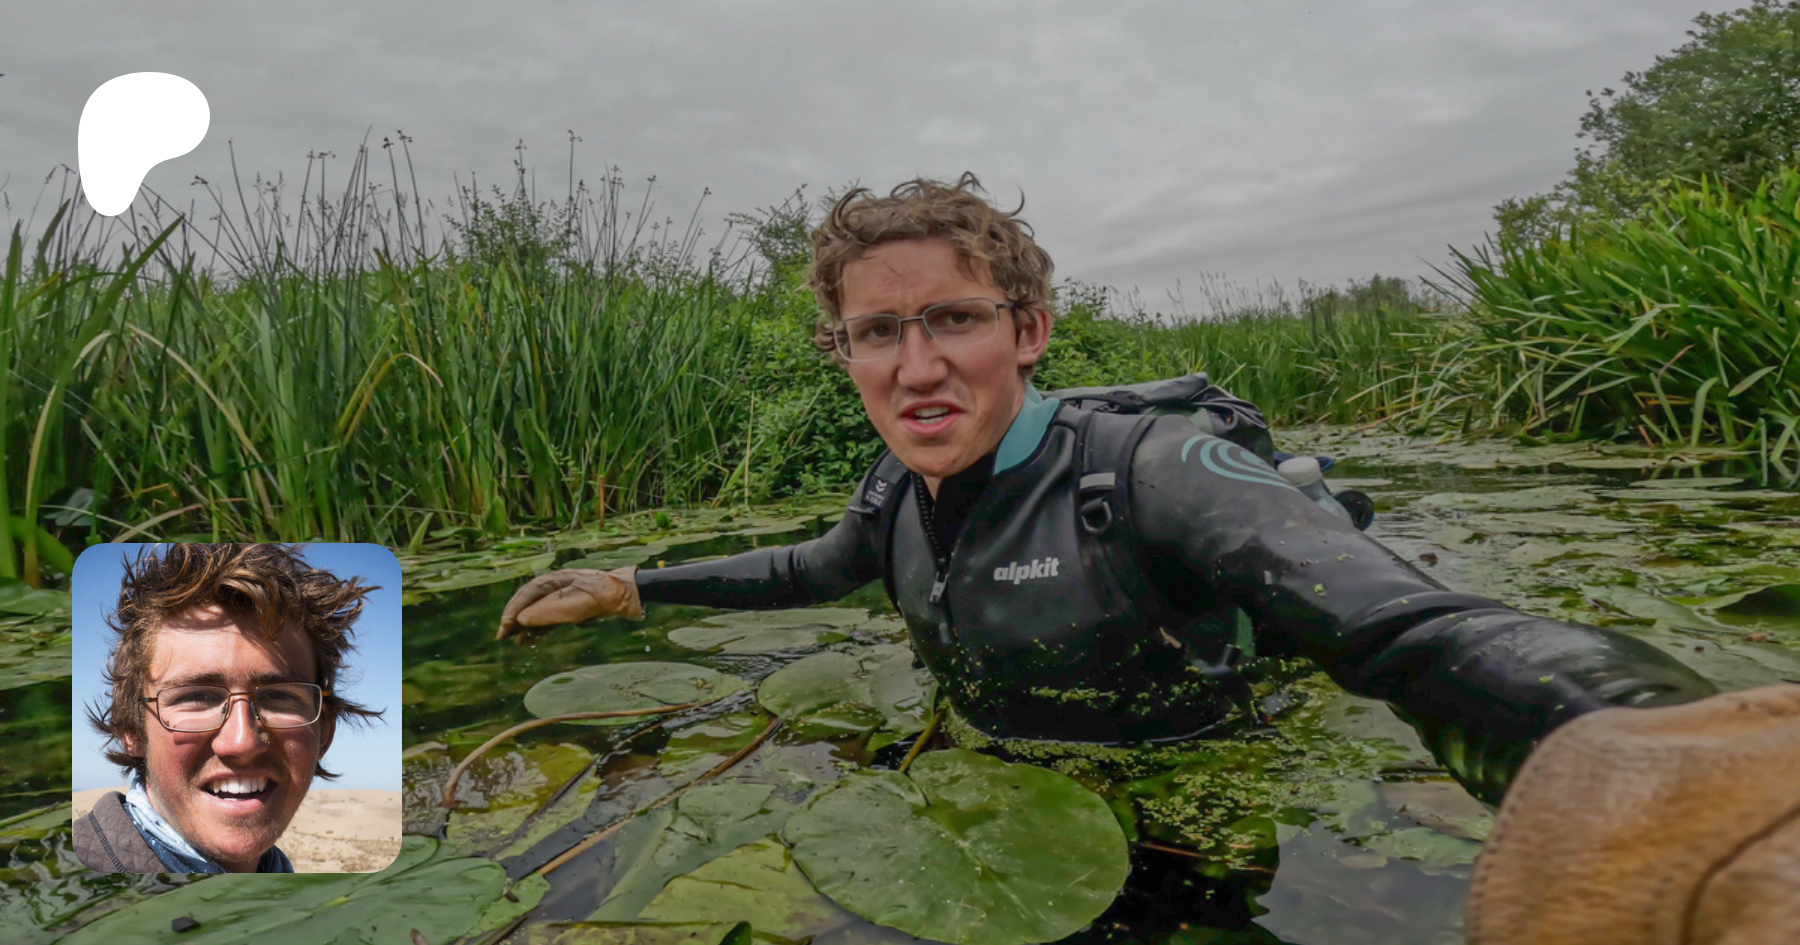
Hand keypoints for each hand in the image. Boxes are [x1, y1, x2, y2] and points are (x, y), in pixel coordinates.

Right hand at [496, 566, 642, 640]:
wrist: (626, 596)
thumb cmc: (600, 596)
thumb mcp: (572, 606)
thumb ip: (546, 613)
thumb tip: (521, 619)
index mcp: (553, 581)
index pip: (526, 595)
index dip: (513, 611)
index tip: (504, 627)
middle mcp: (555, 587)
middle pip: (528, 603)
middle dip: (514, 620)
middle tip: (502, 637)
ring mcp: (563, 597)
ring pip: (537, 612)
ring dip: (525, 627)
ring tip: (516, 642)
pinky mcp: (571, 608)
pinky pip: (549, 619)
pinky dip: (539, 629)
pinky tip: (531, 640)